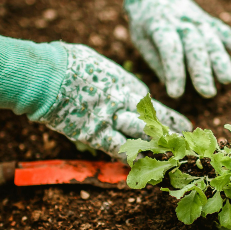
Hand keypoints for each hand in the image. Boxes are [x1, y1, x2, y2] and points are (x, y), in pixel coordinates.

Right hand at [39, 43, 191, 156]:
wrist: (46, 74)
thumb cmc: (67, 62)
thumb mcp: (96, 64)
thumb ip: (108, 78)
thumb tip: (109, 80)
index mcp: (124, 83)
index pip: (151, 105)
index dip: (167, 117)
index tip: (182, 124)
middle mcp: (123, 102)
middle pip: (153, 123)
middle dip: (169, 135)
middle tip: (184, 146)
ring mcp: (110, 119)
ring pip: (141, 138)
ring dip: (155, 149)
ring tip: (170, 158)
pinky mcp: (94, 134)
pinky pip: (117, 149)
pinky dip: (129, 158)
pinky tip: (140, 167)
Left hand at [113, 0, 230, 98]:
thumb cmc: (145, 23)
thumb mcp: (140, 39)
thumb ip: (156, 60)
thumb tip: (172, 84)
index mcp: (158, 25)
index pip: (169, 48)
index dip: (174, 71)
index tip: (176, 94)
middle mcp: (181, 21)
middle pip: (194, 45)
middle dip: (202, 69)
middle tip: (207, 92)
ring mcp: (197, 19)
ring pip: (211, 39)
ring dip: (221, 60)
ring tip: (228, 79)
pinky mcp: (208, 20)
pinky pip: (224, 31)